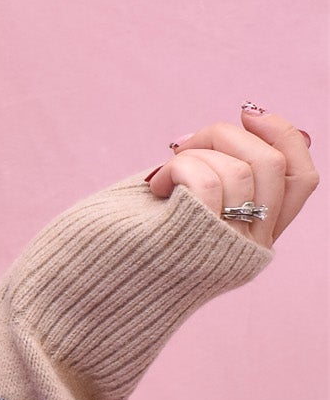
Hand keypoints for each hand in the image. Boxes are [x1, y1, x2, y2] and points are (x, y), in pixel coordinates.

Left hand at [144, 104, 316, 247]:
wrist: (97, 286)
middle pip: (273, 164)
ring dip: (193, 155)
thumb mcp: (187, 201)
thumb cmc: (135, 236)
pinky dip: (178, 169)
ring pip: (238, 170)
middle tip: (182, 144)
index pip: (302, 179)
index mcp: (257, 235)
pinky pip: (206, 184)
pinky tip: (156, 185)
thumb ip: (223, 173)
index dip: (284, 136)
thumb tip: (254, 118)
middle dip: (224, 134)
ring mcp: (228, 249)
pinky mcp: (200, 247)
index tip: (248, 112)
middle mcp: (251, 247)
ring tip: (163, 175)